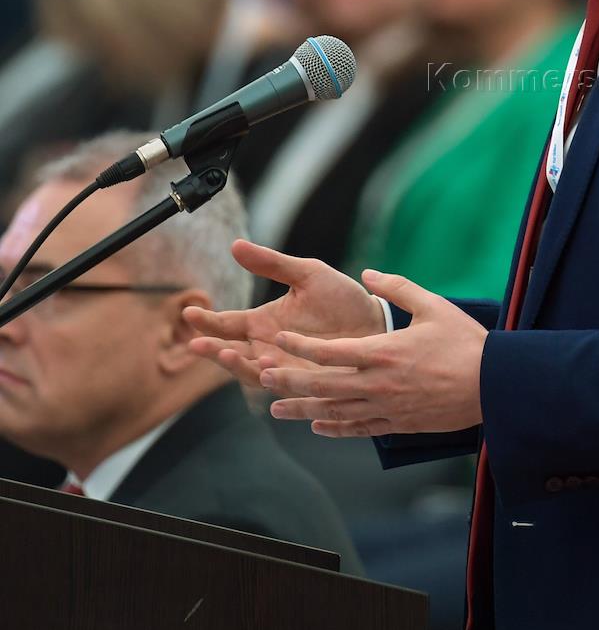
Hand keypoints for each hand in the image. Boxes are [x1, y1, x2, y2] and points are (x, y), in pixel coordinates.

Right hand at [184, 240, 384, 386]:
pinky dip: (273, 378)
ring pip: (252, 372)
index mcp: (264, 323)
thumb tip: (235, 245)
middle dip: (213, 349)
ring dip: (236, 365)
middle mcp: (268, 349)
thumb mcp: (308, 274)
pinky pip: (284, 384)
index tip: (189, 312)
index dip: (207, 321)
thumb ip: (273, 264)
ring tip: (226, 353)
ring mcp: (285, 368)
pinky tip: (266, 367)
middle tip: (197, 342)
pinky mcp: (306, 383)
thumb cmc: (342, 299)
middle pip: (231, 353)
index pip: (227, 324)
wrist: (377, 323)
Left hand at [263, 270, 486, 437]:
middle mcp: (378, 383)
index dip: (299, 346)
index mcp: (383, 351)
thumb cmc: (466, 342)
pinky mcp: (398, 424)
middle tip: (261, 377)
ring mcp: (387, 407)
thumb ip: (397, 288)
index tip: (277, 340)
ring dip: (302, 410)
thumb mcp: (433, 305)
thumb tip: (367, 274)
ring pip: (334, 411)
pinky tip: (319, 425)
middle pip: (322, 386)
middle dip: (288, 381)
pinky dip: (335, 428)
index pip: (329, 351)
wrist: (493, 385)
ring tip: (275, 408)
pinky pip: (359, 429)